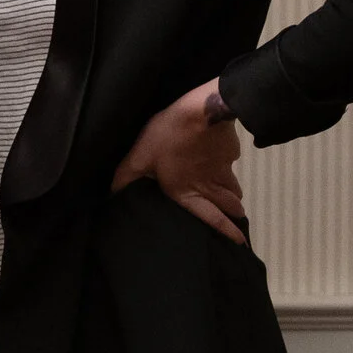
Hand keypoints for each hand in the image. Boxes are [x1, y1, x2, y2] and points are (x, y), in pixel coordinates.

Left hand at [111, 77, 246, 242]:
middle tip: (237, 218)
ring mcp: (223, 168)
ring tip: (235, 199)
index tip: (239, 242)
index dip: (225, 231)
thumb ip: (128, 175)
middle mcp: (209, 184)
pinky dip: (229, 166)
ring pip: (233, 186)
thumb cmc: (169, 137)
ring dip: (235, 195)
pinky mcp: (230, 151)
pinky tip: (224, 161)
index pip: (211, 217)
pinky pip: (232, 163)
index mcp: (188, 191)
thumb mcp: (140, 156)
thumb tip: (113, 195)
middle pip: (228, 204)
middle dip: (234, 213)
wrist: (204, 111)